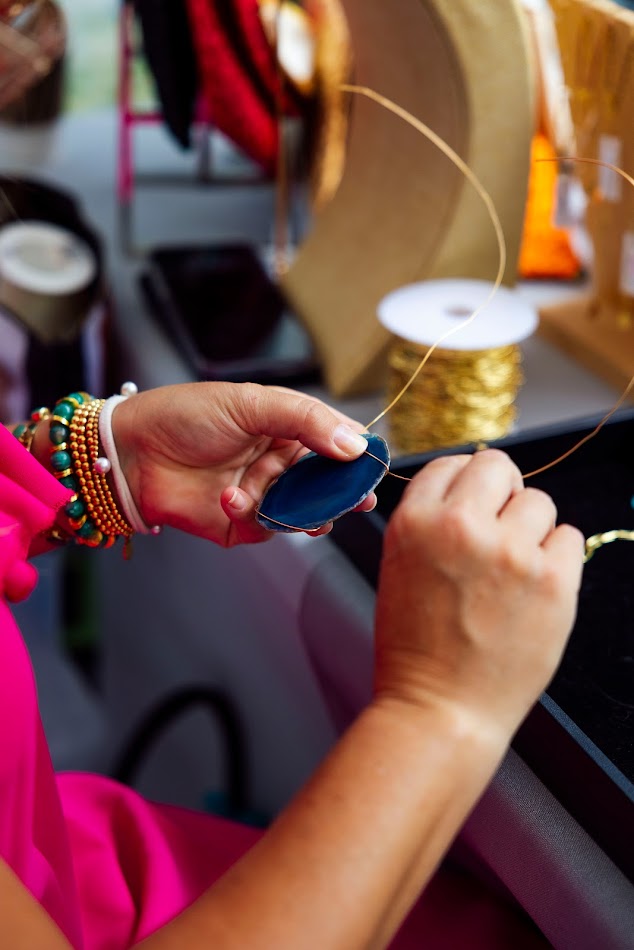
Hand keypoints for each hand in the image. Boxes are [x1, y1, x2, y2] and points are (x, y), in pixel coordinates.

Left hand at [111, 382, 374, 545]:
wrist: (132, 451)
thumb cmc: (186, 415)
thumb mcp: (252, 403)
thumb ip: (306, 420)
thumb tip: (355, 443)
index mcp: (289, 430)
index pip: (338, 444)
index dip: (358, 458)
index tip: (372, 469)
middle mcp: (281, 464)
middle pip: (328, 486)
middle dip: (341, 495)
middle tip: (353, 500)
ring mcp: (263, 496)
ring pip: (304, 514)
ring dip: (302, 511)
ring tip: (299, 506)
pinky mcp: (241, 525)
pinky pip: (266, 530)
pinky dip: (252, 515)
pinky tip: (230, 495)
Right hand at [373, 449, 584, 742]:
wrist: (441, 708)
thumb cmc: (415, 647)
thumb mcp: (398, 566)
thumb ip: (430, 522)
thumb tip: (472, 492)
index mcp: (414, 522)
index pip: (450, 464)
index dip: (463, 484)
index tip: (471, 503)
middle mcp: (461, 528)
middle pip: (498, 467)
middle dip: (500, 491)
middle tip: (498, 526)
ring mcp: (511, 553)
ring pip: (539, 502)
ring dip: (529, 528)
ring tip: (513, 568)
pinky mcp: (553, 581)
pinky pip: (569, 537)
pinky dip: (556, 556)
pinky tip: (534, 585)